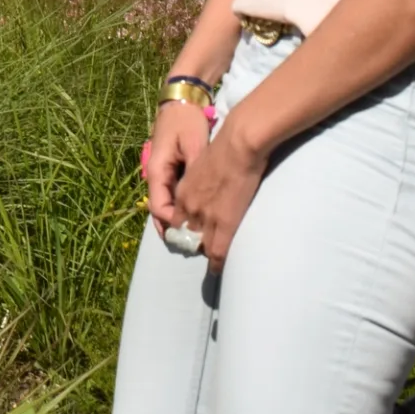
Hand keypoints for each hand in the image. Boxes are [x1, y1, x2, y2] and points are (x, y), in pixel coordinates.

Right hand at [144, 102, 209, 227]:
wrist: (182, 99)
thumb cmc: (186, 120)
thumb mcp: (194, 143)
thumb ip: (196, 169)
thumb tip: (202, 196)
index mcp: (156, 171)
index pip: (159, 208)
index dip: (171, 226)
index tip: (189, 237)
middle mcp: (155, 174)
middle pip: (160, 211)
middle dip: (173, 229)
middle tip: (192, 246)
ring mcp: (161, 172)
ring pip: (165, 204)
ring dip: (177, 220)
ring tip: (194, 237)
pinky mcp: (170, 168)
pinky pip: (171, 194)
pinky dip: (180, 208)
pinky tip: (194, 216)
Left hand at [173, 117, 266, 270]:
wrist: (238, 145)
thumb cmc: (225, 147)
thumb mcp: (201, 164)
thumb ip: (200, 178)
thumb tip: (208, 183)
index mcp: (183, 191)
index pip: (176, 220)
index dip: (184, 229)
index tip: (192, 234)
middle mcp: (189, 207)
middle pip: (186, 235)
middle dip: (193, 244)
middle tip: (203, 250)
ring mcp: (205, 216)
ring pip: (201, 245)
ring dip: (206, 253)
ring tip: (213, 261)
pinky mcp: (224, 222)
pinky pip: (217, 250)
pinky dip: (216, 262)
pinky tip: (217, 268)